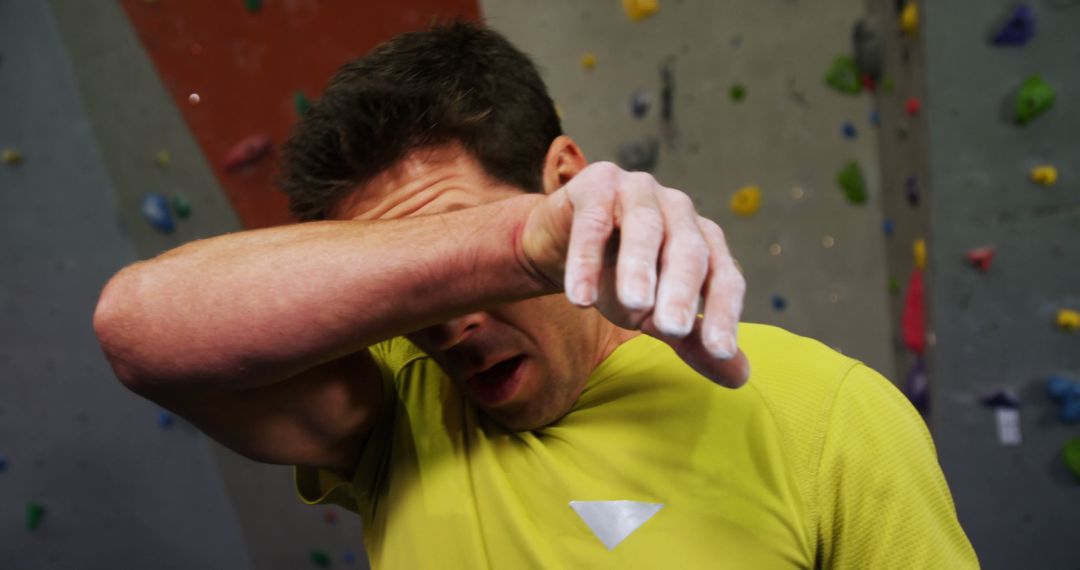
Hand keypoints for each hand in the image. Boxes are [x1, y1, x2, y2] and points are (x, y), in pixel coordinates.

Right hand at [520, 162, 748, 387]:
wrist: (562, 244)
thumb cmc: (618, 275)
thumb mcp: (655, 311)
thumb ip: (692, 340)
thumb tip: (738, 377)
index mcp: (703, 239)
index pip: (723, 275)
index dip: (723, 312)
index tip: (719, 351)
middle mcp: (679, 210)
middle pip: (689, 248)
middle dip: (681, 290)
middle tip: (672, 329)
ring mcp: (638, 191)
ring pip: (644, 228)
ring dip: (639, 268)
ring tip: (633, 307)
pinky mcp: (595, 184)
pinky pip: (592, 223)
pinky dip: (586, 260)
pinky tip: (581, 298)